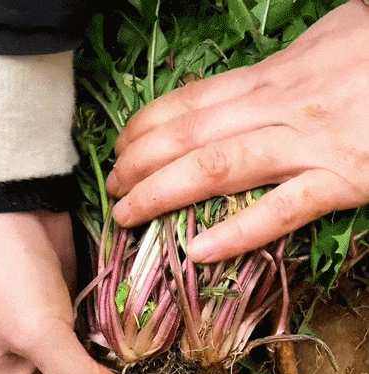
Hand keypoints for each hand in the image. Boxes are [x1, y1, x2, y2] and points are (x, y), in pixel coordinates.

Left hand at [107, 0, 368, 261]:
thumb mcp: (328, 40)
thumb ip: (283, 70)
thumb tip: (247, 85)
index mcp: (275, 75)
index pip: (191, 100)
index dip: (147, 126)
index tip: (120, 147)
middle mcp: (281, 108)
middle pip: (191, 135)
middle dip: (140, 163)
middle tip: (110, 189)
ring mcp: (311, 146)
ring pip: (220, 169)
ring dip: (165, 193)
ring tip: (129, 214)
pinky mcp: (345, 181)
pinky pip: (282, 210)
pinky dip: (240, 232)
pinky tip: (201, 251)